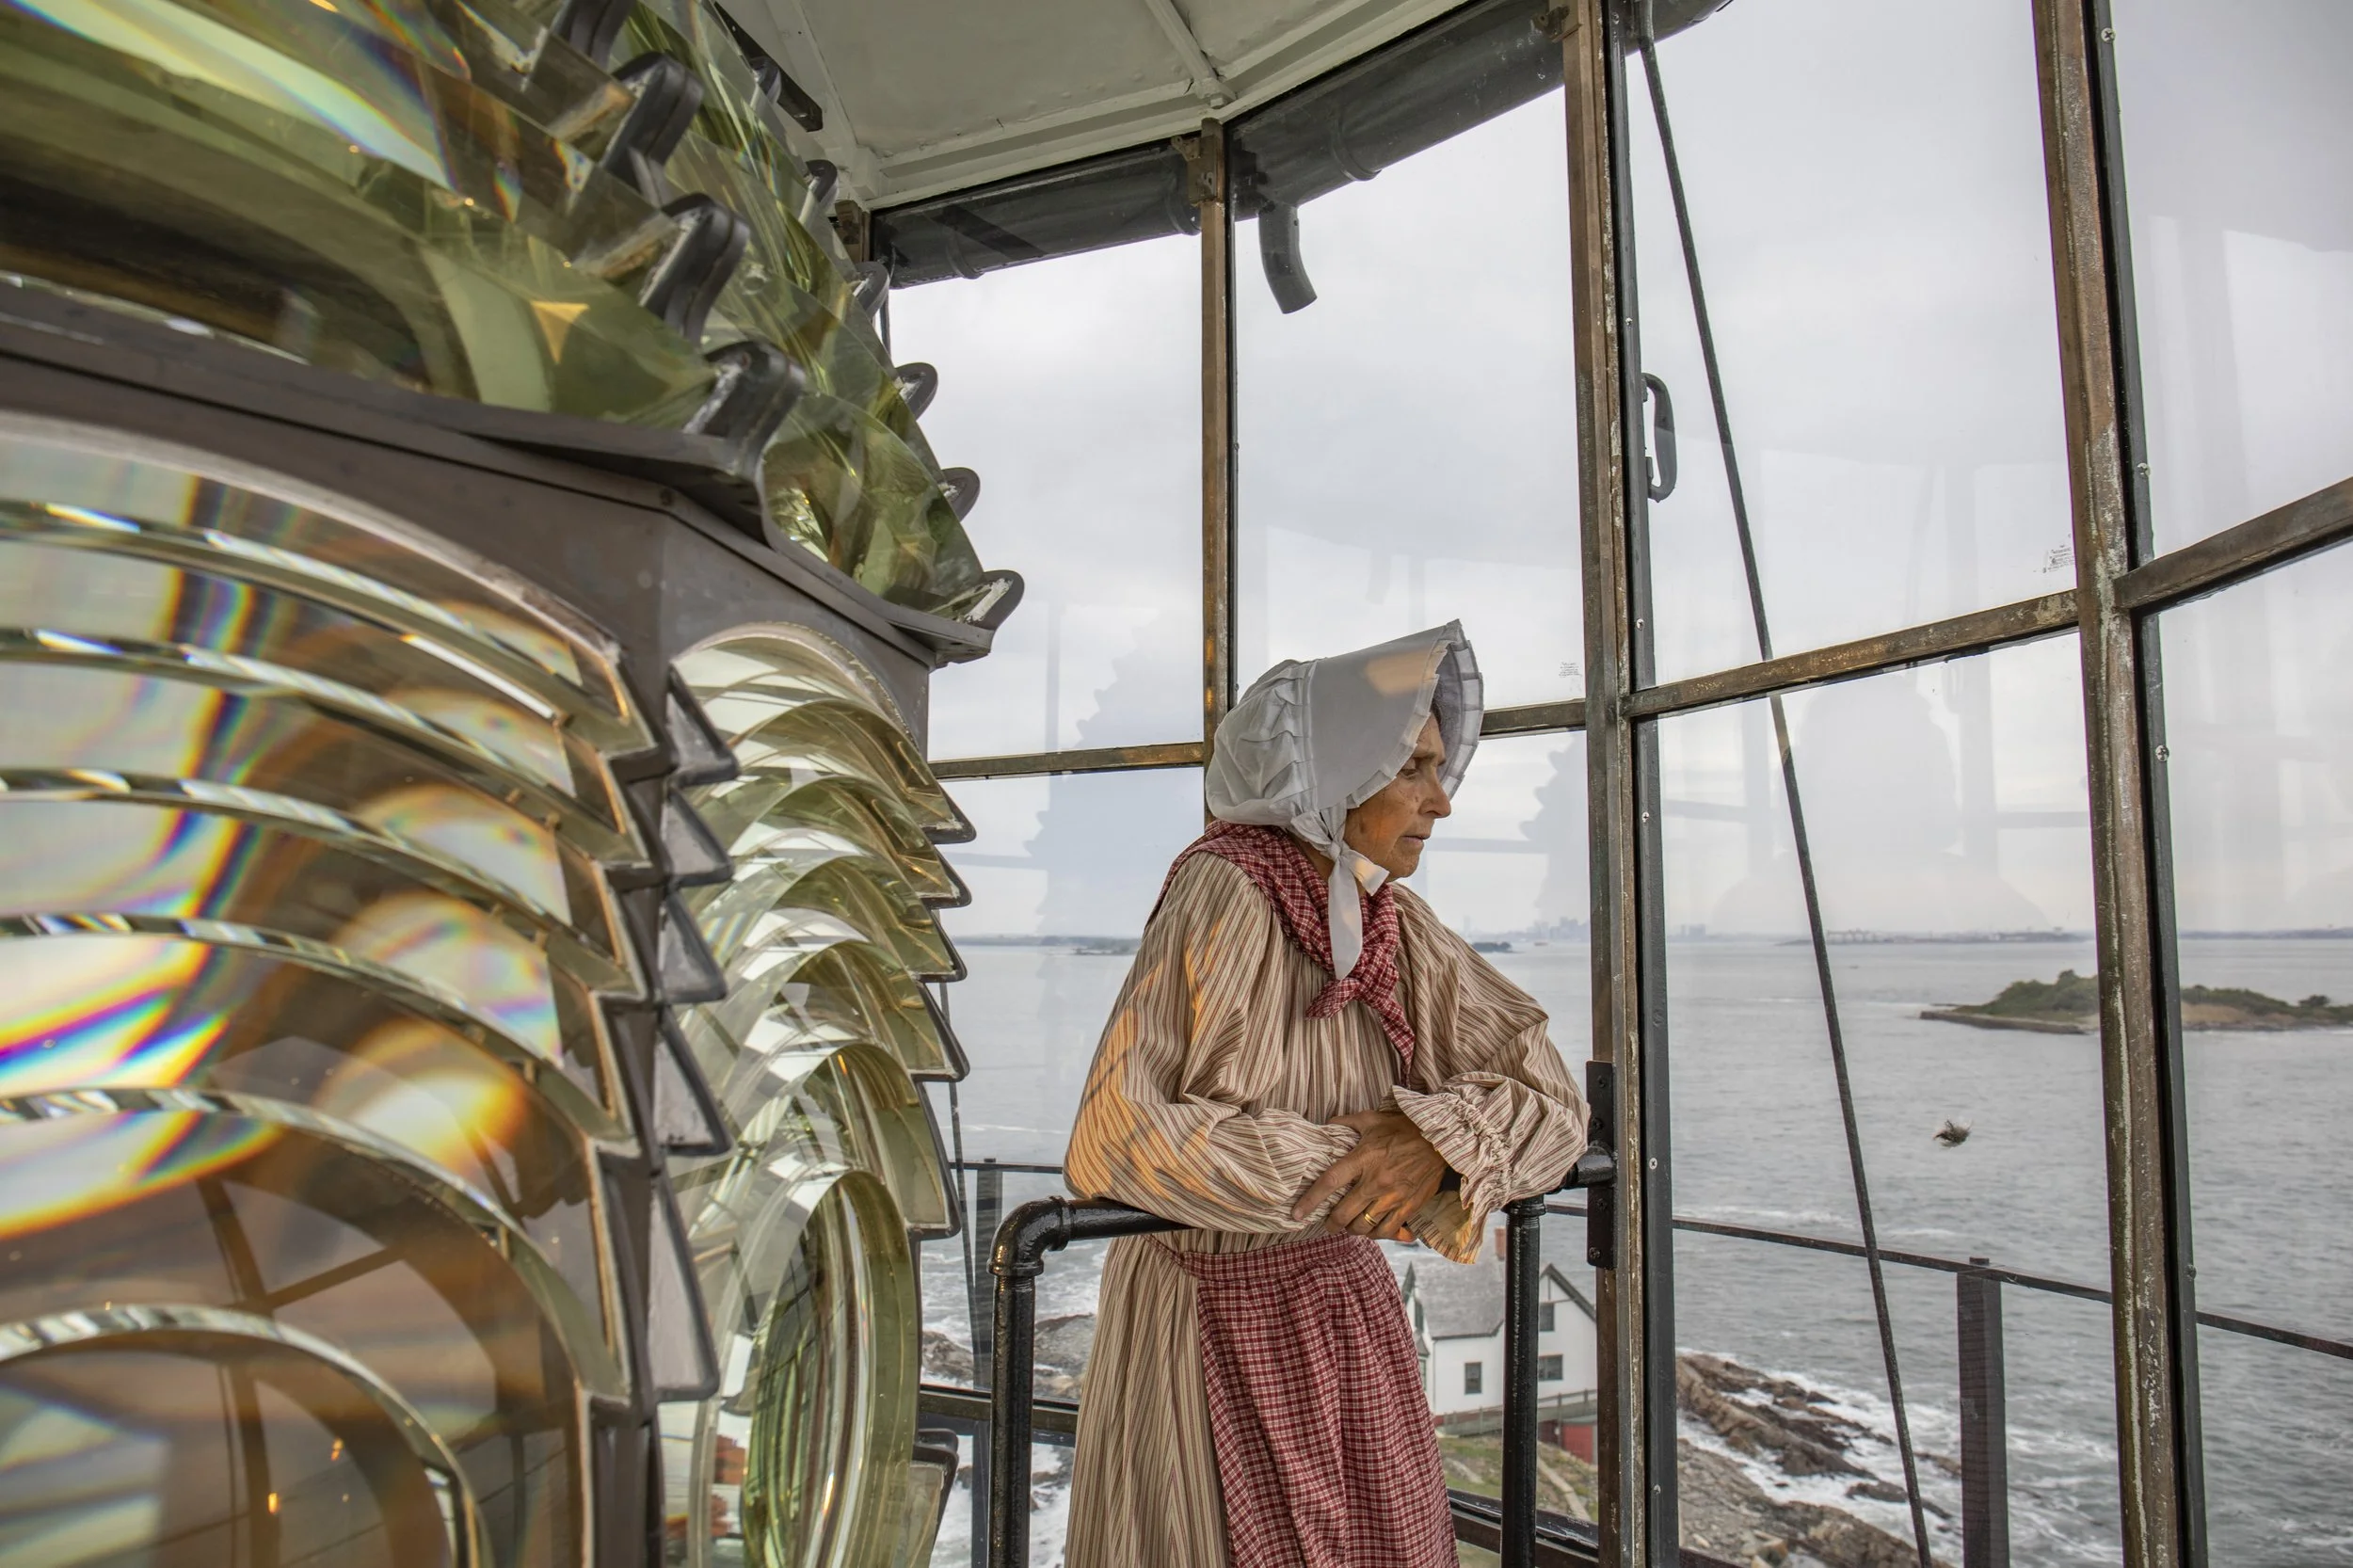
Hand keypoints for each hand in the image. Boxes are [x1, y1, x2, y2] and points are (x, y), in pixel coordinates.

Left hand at [1291, 1109, 1448, 1241]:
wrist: (1442, 1139)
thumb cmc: (1405, 1128)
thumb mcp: (1373, 1119)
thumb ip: (1347, 1123)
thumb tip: (1327, 1124)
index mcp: (1364, 1158)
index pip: (1330, 1181)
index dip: (1311, 1200)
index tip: (1297, 1212)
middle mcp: (1376, 1181)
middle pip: (1344, 1213)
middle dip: (1331, 1223)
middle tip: (1328, 1223)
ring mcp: (1393, 1197)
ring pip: (1363, 1226)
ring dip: (1353, 1229)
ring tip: (1350, 1225)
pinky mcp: (1409, 1207)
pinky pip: (1388, 1231)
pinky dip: (1376, 1234)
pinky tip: (1373, 1229)